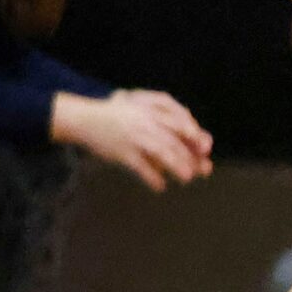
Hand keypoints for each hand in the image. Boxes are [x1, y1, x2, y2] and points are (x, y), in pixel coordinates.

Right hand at [54, 89, 213, 191]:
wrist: (86, 119)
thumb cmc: (120, 113)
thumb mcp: (142, 105)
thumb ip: (169, 117)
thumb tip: (198, 136)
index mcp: (151, 107)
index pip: (180, 119)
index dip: (195, 133)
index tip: (205, 148)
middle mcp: (145, 121)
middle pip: (174, 138)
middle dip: (190, 155)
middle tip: (202, 170)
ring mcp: (134, 137)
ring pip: (162, 152)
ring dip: (177, 166)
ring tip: (186, 178)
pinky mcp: (122, 152)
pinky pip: (141, 167)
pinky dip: (152, 178)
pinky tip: (160, 186)